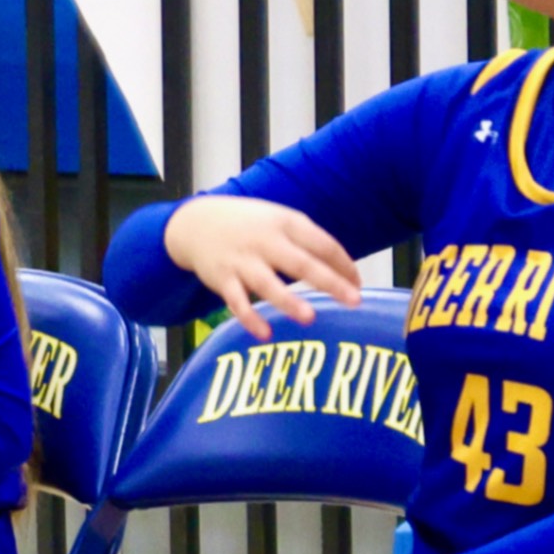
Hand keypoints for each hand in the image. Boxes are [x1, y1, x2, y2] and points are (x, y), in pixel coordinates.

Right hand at [162, 193, 363, 338]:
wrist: (196, 223)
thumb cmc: (249, 225)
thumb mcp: (279, 220)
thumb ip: (307, 241)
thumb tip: (343, 272)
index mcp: (285, 223)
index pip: (322, 244)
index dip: (343, 265)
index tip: (358, 285)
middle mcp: (264, 241)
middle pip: (301, 264)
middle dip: (329, 283)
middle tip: (354, 301)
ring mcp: (242, 261)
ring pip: (267, 284)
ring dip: (288, 301)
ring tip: (309, 317)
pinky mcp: (222, 279)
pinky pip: (237, 302)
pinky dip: (250, 318)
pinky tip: (265, 333)